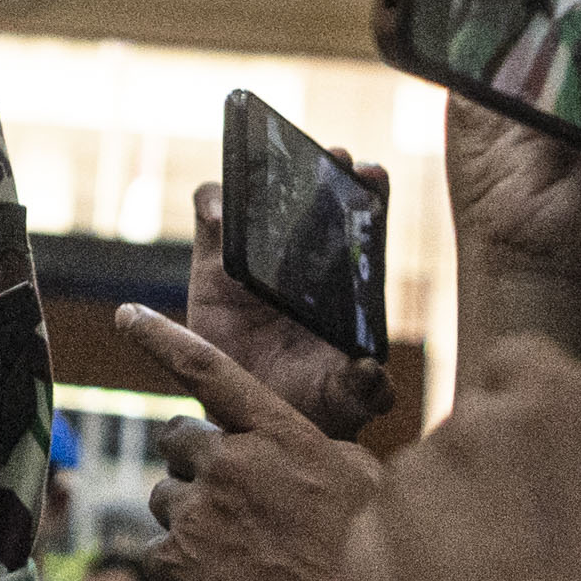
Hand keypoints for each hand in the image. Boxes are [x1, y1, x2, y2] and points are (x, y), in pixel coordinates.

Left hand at [123, 303, 380, 580]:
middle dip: (198, 465)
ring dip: (192, 517)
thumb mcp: (364, 486)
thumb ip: (323, 448)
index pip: (209, 370)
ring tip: (240, 555)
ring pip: (166, 496)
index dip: (161, 338)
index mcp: (281, 435)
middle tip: (236, 506)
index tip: (126, 314)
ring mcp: (199, 510)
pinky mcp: (173, 559)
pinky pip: (159, 548)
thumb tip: (309, 440)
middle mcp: (233, 462)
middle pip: (179, 440)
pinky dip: (184, 567)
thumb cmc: (364, 566)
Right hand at [178, 179, 392, 438]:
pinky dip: (211, 205)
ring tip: (271, 172)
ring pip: (258, 199)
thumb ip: (361, 389)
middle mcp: (302, 260)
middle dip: (324, 168)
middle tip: (334, 158)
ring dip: (264, 177)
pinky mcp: (211, 264)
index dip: (369, 193)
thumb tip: (371, 372)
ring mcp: (255, 258)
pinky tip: (217, 216)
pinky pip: (208, 217)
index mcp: (344, 281)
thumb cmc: (309, 405)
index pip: (362, 222)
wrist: (248, 422)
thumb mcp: (343, 401)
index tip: (371, 175)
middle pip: (313, 196)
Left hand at [348, 318, 580, 580]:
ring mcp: (445, 458)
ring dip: (482, 482)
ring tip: (516, 568)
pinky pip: (396, 513)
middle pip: (532, 364)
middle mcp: (534, 407)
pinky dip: (421, 548)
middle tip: (572, 499)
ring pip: (457, 440)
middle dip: (548, 408)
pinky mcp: (383, 520)